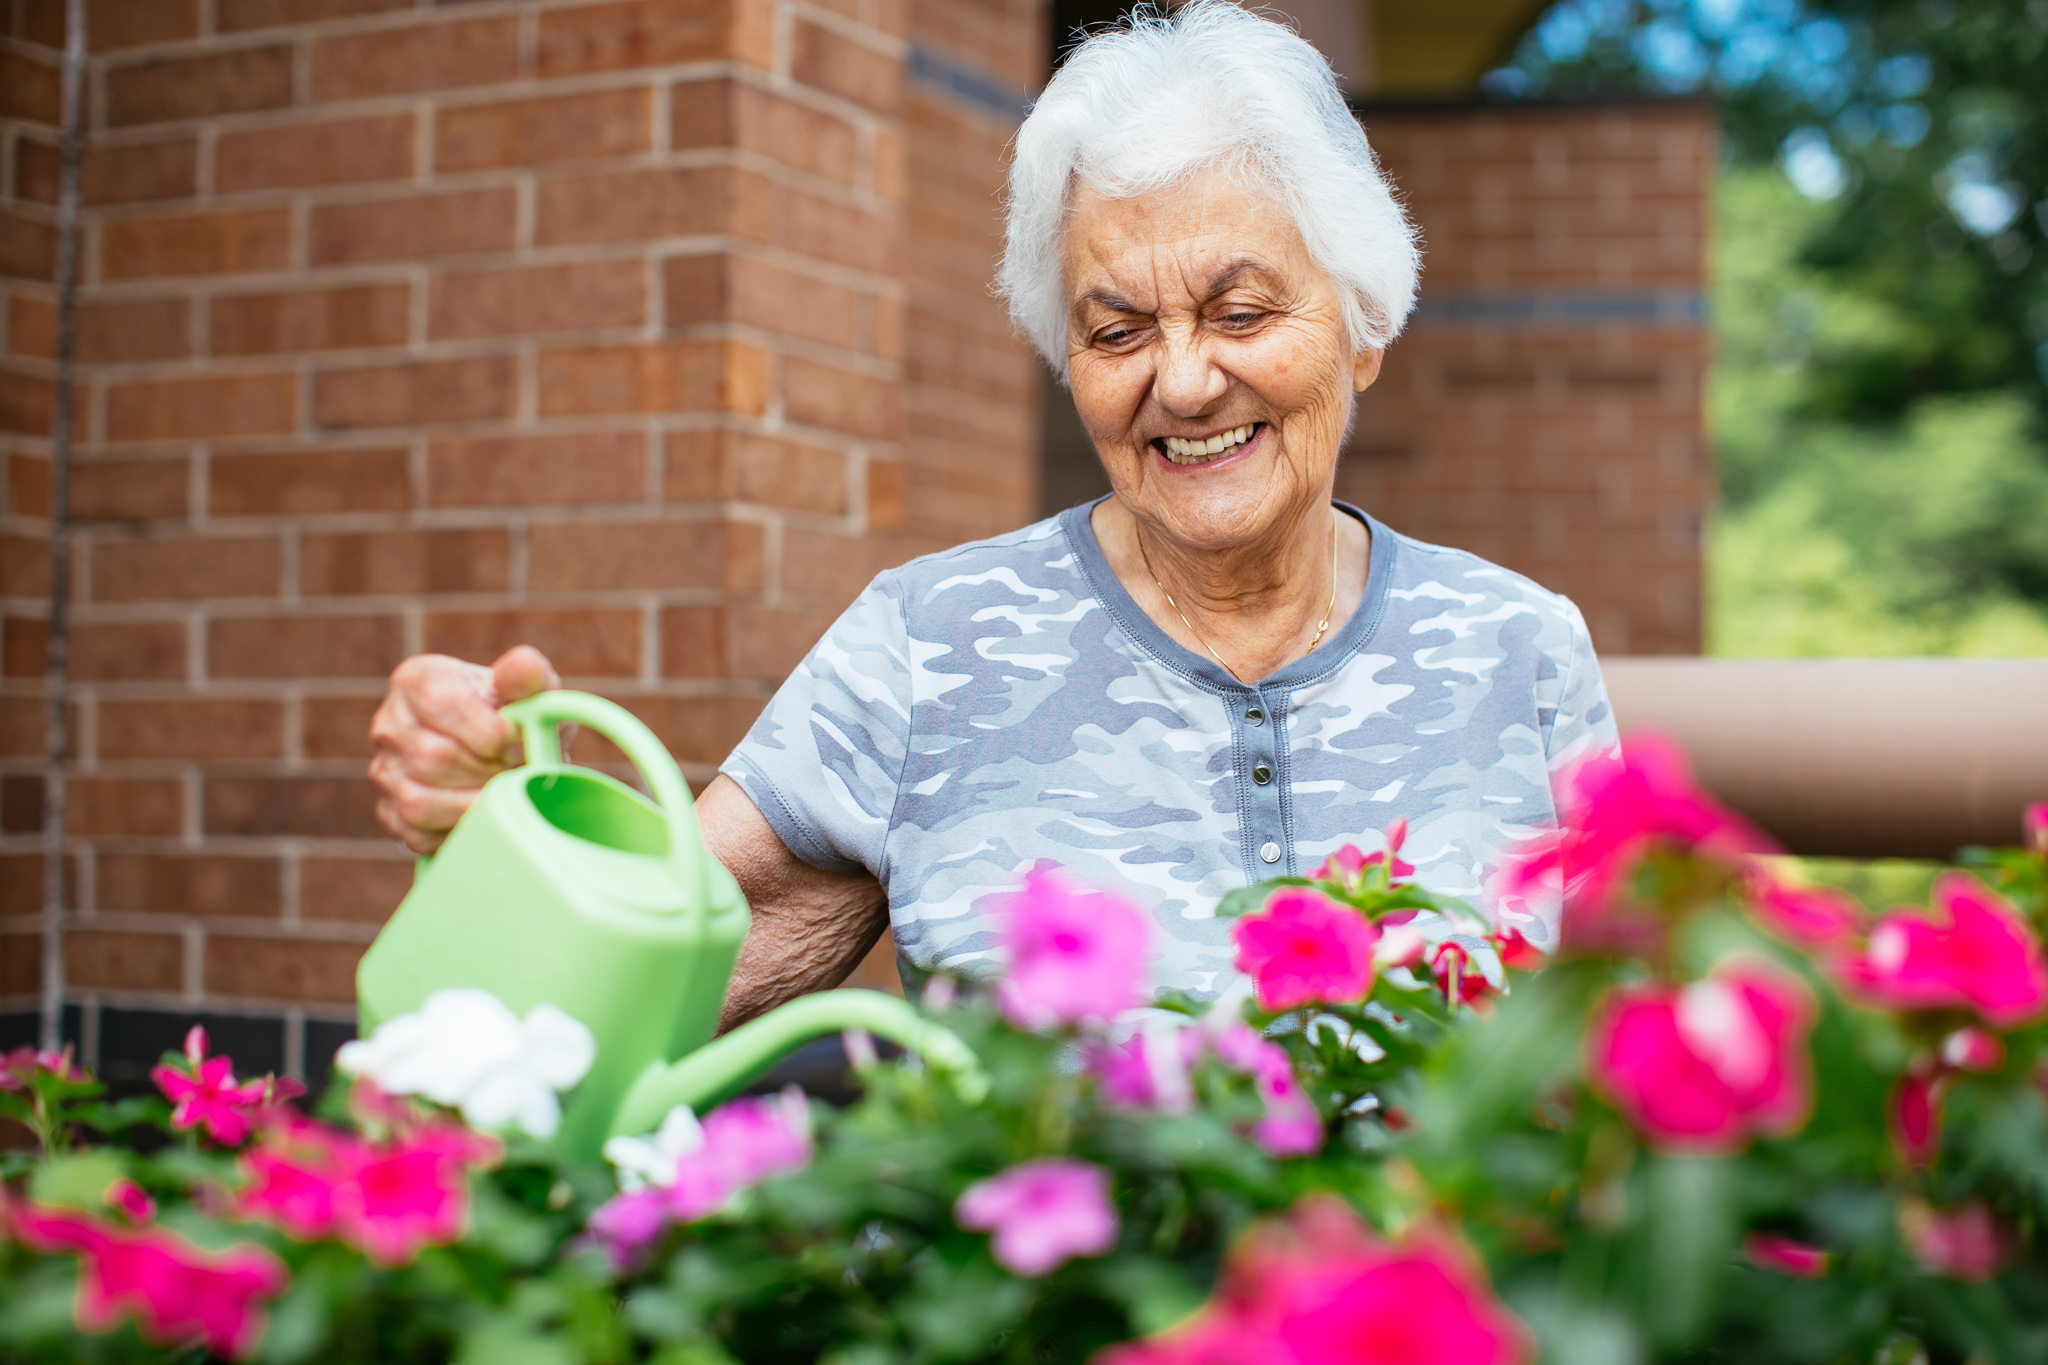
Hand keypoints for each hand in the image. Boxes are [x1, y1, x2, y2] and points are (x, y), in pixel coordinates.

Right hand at [368, 645, 559, 854]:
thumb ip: (529, 676)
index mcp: (417, 680)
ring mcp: (385, 771)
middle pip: (433, 756)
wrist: (510, 756)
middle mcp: (390, 724)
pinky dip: (459, 829)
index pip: (440, 702)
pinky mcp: (391, 814)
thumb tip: (522, 666)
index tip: (521, 742)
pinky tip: (484, 812)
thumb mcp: (534, 690)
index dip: (489, 730)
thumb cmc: (519, 718)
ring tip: (503, 790)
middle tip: (517, 770)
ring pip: (418, 801)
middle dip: (488, 770)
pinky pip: (417, 834)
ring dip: (474, 803)